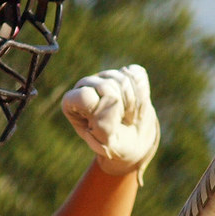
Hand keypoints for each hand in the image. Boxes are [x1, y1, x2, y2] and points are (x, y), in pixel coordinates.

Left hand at [62, 65, 159, 181]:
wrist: (132, 139)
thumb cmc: (113, 142)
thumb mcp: (106, 143)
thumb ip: (104, 126)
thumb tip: (114, 99)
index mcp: (71, 102)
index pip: (85, 96)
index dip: (102, 112)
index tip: (108, 127)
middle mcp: (85, 84)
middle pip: (107, 86)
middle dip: (121, 109)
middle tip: (122, 123)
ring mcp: (105, 75)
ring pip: (123, 79)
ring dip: (133, 104)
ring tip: (129, 116)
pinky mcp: (123, 72)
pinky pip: (137, 75)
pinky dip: (143, 93)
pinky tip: (137, 104)